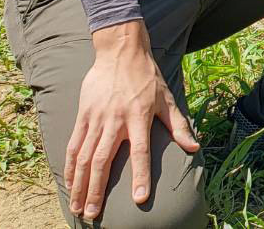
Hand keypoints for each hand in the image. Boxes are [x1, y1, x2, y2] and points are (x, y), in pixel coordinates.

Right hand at [64, 21, 198, 220]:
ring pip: (83, 157)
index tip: (139, 199)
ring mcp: (96, 118)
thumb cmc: (147, 76)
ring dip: (79, 185)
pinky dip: (69, 167)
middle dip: (97, 190)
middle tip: (94, 215)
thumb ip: (178, 125)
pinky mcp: (82, 115)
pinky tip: (68, 184)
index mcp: (139, 117)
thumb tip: (194, 147)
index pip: (141, 151)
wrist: (120, 51)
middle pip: (102, 161)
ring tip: (79, 207)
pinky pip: (72, 145)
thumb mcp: (166, 98)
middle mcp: (115, 120)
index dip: (141, 175)